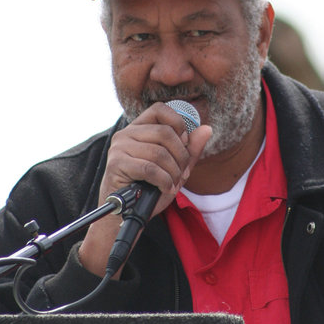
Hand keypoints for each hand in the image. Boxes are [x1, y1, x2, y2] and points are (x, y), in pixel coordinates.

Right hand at [78, 102, 211, 275]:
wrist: (126, 214)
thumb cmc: (149, 189)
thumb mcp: (174, 167)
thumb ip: (189, 149)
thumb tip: (207, 129)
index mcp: (138, 128)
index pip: (160, 109)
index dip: (178, 123)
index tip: (184, 143)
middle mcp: (126, 134)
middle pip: (165, 132)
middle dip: (181, 155)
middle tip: (183, 173)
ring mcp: (119, 148)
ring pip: (160, 152)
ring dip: (173, 172)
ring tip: (174, 183)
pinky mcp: (117, 164)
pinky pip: (150, 168)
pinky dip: (164, 181)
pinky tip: (166, 189)